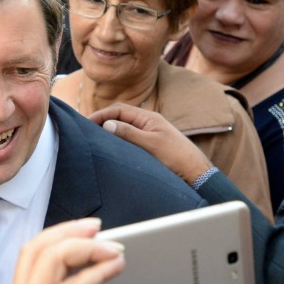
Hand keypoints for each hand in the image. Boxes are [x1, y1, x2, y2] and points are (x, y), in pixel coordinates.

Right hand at [0, 219, 144, 283]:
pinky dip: (95, 270)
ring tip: (110, 243)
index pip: (33, 262)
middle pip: (35, 248)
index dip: (59, 242)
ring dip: (81, 242)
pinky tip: (116, 267)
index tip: (87, 237)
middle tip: (97, 226)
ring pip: (48, 254)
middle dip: (67, 230)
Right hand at [88, 104, 212, 185]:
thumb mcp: (151, 144)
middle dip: (103, 120)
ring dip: (110, 131)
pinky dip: (118, 140)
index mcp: (148, 117)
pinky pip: (130, 138)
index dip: (101, 114)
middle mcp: (148, 123)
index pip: (119, 109)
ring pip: (124, 128)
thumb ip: (129, 133)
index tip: (86, 123)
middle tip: (86, 131)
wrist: (196, 173)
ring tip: (95, 139)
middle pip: (120, 116)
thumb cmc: (176, 157)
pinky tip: (112, 149)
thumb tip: (107, 124)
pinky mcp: (151, 145)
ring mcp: (149, 134)